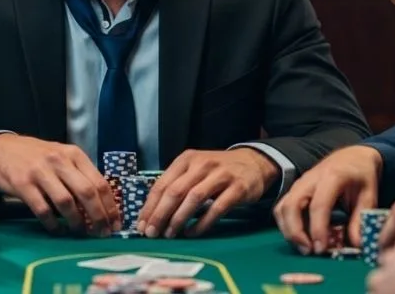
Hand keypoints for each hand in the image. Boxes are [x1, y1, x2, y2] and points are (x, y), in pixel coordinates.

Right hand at [0, 134, 119, 235]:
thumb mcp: (61, 156)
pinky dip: (53, 224)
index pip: (99, 182)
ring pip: (66, 203)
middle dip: (98, 217)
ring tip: (79, 232)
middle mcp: (59, 161)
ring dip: (76, 222)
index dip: (110, 206)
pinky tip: (57, 229)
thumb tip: (101, 203)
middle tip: (102, 233)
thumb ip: (79, 174)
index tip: (114, 223)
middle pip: (87, 193)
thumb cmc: (36, 155)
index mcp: (73, 154)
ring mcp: (40, 172)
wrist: (1, 148)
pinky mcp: (23, 184)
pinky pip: (43, 210)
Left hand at [138, 148, 278, 238]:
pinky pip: (217, 208)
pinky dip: (202, 223)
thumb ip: (177, 185)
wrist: (253, 163)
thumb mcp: (194, 169)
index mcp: (186, 159)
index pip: (162, 184)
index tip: (142, 225)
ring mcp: (220, 175)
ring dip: (179, 219)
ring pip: (194, 198)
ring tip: (170, 234)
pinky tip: (192, 232)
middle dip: (160, 214)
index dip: (150, 206)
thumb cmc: (217, 170)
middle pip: (175, 191)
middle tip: (152, 233)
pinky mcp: (237, 188)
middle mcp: (201, 164)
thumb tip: (153, 212)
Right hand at [274, 145, 381, 253]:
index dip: (318, 229)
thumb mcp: (369, 196)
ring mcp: (299, 184)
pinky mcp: (295, 190)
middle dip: (295, 231)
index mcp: (331, 177)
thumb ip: (360, 220)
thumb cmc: (361, 175)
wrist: (352, 156)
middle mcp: (310, 179)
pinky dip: (287, 224)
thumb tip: (355, 245)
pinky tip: (301, 237)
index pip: (318, 205)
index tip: (321, 249)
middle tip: (309, 251)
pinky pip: (283, 207)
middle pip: (291, 205)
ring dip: (288, 230)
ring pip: (282, 207)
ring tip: (304, 248)